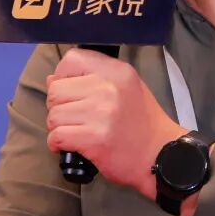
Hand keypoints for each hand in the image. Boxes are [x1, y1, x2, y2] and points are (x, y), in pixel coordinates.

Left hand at [46, 48, 186, 199]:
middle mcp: (107, 87)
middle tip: (73, 118)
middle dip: (58, 107)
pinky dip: (57, 144)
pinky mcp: (94, 138)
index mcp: (116, 71)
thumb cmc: (142, 122)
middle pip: (56, 90)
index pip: (72, 59)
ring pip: (54, 115)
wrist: (162, 155)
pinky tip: (70, 146)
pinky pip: (57, 136)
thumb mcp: (125, 88)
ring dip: (58, 127)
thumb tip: (52, 79)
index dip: (63, 76)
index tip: (70, 93)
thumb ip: (92, 78)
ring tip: (75, 133)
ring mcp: (101, 113)